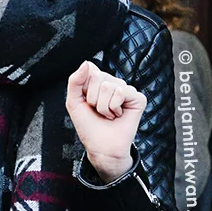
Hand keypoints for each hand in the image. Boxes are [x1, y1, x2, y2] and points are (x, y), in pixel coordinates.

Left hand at [66, 61, 145, 182]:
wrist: (101, 147)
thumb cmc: (89, 127)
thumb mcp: (74, 102)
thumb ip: (75, 81)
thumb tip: (87, 63)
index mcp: (98, 82)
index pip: (90, 69)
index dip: (84, 88)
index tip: (86, 102)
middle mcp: (113, 83)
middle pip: (97, 77)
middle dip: (93, 98)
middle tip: (98, 111)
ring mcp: (126, 90)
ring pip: (108, 86)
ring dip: (103, 106)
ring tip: (108, 115)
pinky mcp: (138, 98)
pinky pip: (122, 91)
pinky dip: (115, 106)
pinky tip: (118, 115)